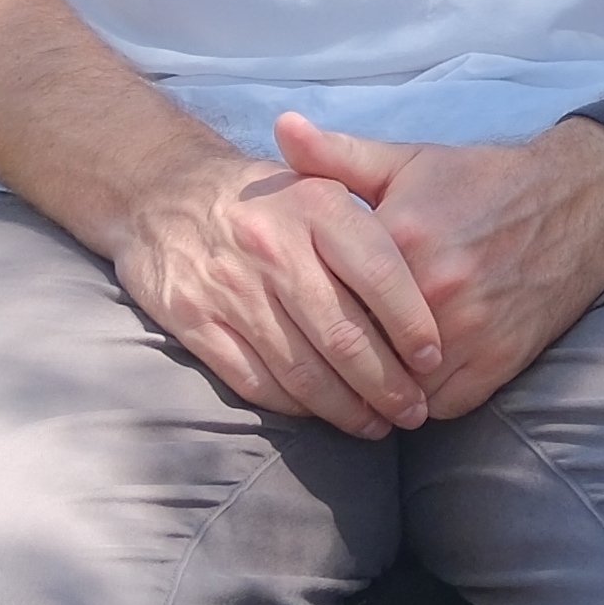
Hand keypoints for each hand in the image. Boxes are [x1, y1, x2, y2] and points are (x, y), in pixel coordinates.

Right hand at [100, 146, 445, 433]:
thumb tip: (437, 270)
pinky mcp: (194, 321)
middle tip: (413, 411)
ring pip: (301, 369)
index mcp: (317, 207)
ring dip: (346, 408)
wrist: (165, 192)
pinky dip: (293, 406)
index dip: (412, 325)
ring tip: (377, 424)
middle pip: (342, 335)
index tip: (433, 359)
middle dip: (386, 384)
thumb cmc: (269, 199)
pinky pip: (254, 380)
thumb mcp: (323, 180)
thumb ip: (378, 219)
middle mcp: (275, 248)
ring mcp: (231, 288)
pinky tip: (320, 415)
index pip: (380, 275)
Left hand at [269, 113, 603, 421]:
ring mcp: (473, 331)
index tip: (294, 319)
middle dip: (338, 360)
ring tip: (360, 380)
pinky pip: (440, 407)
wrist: (582, 198)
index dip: (307, 314)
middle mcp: (437, 289)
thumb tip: (281, 128)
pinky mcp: (501, 361)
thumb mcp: (409, 161)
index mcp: (404, 238)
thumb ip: (337, 156)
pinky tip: (408, 385)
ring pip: (397, 389)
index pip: (328, 298)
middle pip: (359, 350)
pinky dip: (421, 402)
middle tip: (319, 361)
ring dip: (377, 390)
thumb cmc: (484, 181)